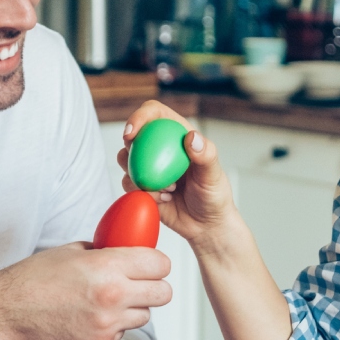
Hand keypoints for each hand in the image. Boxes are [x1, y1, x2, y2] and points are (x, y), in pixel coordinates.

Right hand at [0, 242, 170, 339]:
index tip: (150, 264)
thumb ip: (109, 251)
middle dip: (155, 286)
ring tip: (108, 299)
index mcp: (108, 267)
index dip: (156, 263)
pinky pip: (124, 331)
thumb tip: (132, 251)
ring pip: (146, 315)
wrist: (9, 310)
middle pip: (164, 293)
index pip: (160, 264)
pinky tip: (91, 314)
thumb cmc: (36, 277)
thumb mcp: (75, 250)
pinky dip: (115, 324)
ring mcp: (108, 323)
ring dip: (135, 307)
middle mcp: (114, 296)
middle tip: (139, 282)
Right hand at [117, 101, 239, 251]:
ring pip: (126, 160)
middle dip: (131, 146)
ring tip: (169, 189)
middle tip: (139, 163)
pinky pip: (129, 185)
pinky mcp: (142, 187)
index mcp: (177, 135)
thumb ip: (206, 155)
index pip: (154, 114)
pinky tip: (164, 200)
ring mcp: (148, 167)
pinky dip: (144, 193)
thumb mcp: (214, 175)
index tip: (132, 131)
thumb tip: (191, 138)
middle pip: (134, 135)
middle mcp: (159, 148)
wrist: (206, 225)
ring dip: (140, 174)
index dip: (140, 116)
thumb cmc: (214, 196)